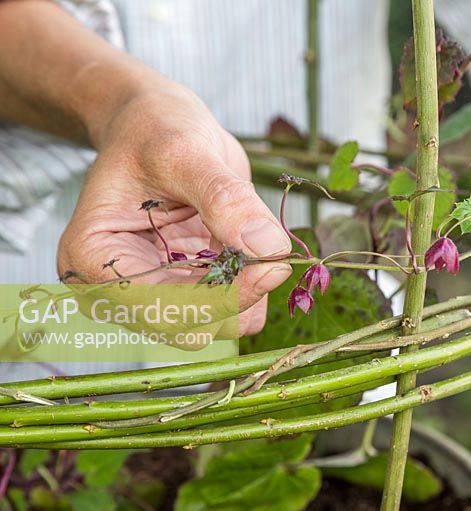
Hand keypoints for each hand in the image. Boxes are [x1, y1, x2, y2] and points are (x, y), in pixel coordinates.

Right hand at [57, 84, 291, 335]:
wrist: (161, 125)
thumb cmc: (156, 131)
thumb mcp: (186, 152)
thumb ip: (224, 200)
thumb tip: (271, 248)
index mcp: (92, 258)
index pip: (158, 307)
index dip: (218, 298)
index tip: (272, 268)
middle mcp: (117, 287)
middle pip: (188, 325)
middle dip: (238, 298)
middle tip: (278, 259)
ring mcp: (154, 291)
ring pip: (215, 324)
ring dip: (249, 294)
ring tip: (261, 243)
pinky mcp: (189, 286)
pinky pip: (230, 307)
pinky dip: (253, 285)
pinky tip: (256, 248)